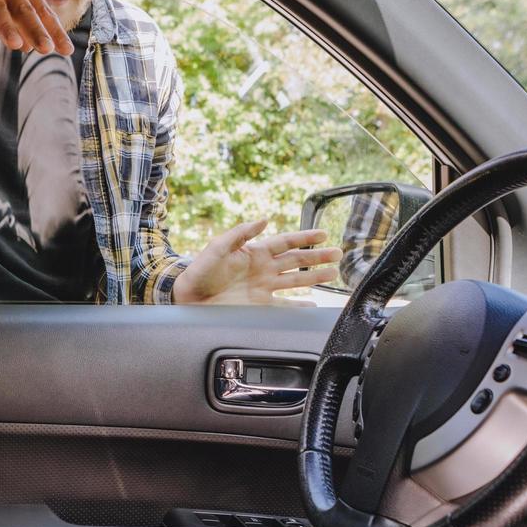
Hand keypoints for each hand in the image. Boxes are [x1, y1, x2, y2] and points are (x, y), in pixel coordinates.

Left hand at [173, 221, 341, 305]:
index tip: (323, 233)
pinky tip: (312, 305)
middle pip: (297, 261)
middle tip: (338, 253)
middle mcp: (263, 269)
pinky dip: (299, 306)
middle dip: (318, 257)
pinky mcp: (260, 306)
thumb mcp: (217, 247)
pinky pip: (285, 305)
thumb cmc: (199, 271)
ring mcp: (263, 288)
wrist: (189, 299)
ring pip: (296, 281)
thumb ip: (240, 234)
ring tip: (334, 274)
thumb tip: (264, 220)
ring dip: (315, 277)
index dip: (305, 237)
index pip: (286, 242)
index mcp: (255, 252)